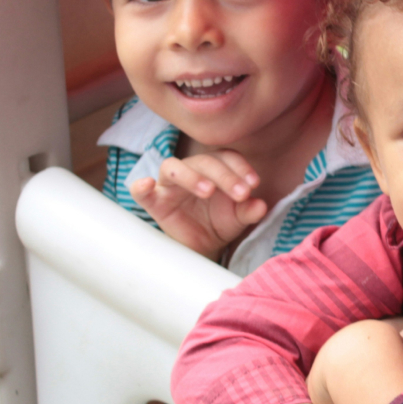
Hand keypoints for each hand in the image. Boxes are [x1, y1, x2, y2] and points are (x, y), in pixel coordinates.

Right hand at [130, 151, 266, 259]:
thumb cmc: (221, 223)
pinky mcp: (155, 203)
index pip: (225, 157)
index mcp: (214, 169)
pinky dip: (141, 187)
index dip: (240, 167)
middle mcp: (191, 171)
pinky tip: (146, 185)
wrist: (204, 246)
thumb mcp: (239, 218)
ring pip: (173, 167)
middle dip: (224, 175)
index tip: (254, 183)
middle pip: (203, 161)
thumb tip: (261, 205)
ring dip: (191, 176)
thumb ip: (249, 210)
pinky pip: (141, 192)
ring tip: (208, 191)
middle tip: (241, 194)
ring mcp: (170, 186)